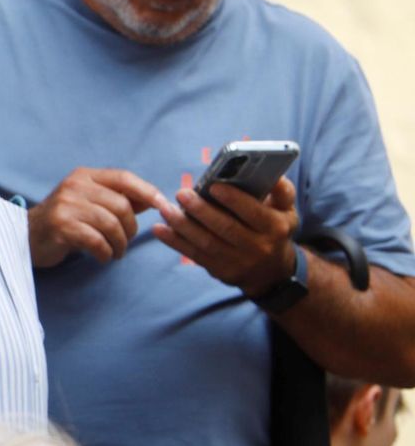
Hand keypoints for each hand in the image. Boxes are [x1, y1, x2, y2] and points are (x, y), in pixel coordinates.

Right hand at [28, 167, 160, 266]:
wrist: (27, 236)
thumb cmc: (64, 220)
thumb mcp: (89, 202)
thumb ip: (118, 199)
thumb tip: (153, 199)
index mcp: (84, 175)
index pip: (123, 177)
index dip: (147, 191)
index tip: (163, 206)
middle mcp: (74, 186)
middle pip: (121, 205)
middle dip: (131, 229)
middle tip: (125, 243)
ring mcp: (65, 205)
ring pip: (111, 224)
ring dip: (120, 244)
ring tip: (115, 253)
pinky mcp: (60, 226)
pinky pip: (96, 241)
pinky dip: (105, 253)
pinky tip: (102, 256)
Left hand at [152, 177, 299, 295]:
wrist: (273, 273)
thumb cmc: (275, 229)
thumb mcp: (286, 211)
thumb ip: (281, 191)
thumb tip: (273, 173)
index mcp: (275, 227)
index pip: (254, 213)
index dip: (234, 200)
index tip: (213, 186)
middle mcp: (258, 247)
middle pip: (226, 228)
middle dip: (201, 211)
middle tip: (181, 193)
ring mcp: (238, 262)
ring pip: (207, 243)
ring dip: (182, 225)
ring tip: (164, 208)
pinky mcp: (220, 271)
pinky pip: (195, 255)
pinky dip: (175, 241)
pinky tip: (159, 228)